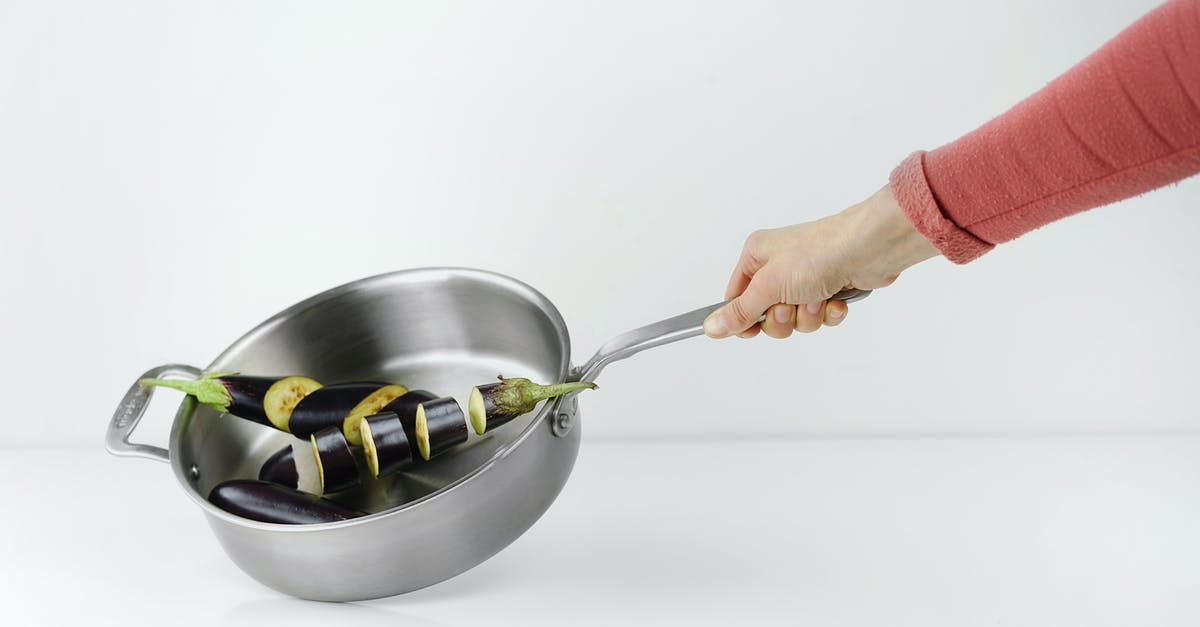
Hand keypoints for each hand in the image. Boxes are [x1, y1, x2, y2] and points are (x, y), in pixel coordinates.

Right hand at [703, 184, 938, 338]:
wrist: (870, 248)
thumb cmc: (819, 253)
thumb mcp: (769, 286)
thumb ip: (740, 312)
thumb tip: (710, 327)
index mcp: (756, 256)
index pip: (735, 298)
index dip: (743, 319)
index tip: (752, 330)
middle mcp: (778, 266)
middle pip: (766, 315)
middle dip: (783, 318)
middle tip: (791, 305)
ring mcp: (805, 278)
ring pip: (795, 320)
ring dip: (808, 316)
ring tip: (819, 297)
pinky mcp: (829, 288)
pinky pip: (820, 316)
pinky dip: (828, 313)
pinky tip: (836, 299)